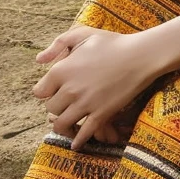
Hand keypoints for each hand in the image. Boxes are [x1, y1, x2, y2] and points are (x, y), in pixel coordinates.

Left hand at [32, 25, 158, 149]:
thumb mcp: (83, 33)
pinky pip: (83, 134)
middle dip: (56, 105)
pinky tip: (76, 144)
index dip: (46, 91)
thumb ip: (58, 43)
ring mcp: (85, 104)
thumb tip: (39, 60)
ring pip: (61, 124)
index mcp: (61, 70)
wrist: (140, 56)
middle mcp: (69, 90)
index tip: (55, 89)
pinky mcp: (101, 114)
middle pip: (50, 108)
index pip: (39, 92)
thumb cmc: (112, 43)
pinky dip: (78, 141)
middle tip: (65, 103)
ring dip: (62, 126)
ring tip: (67, 124)